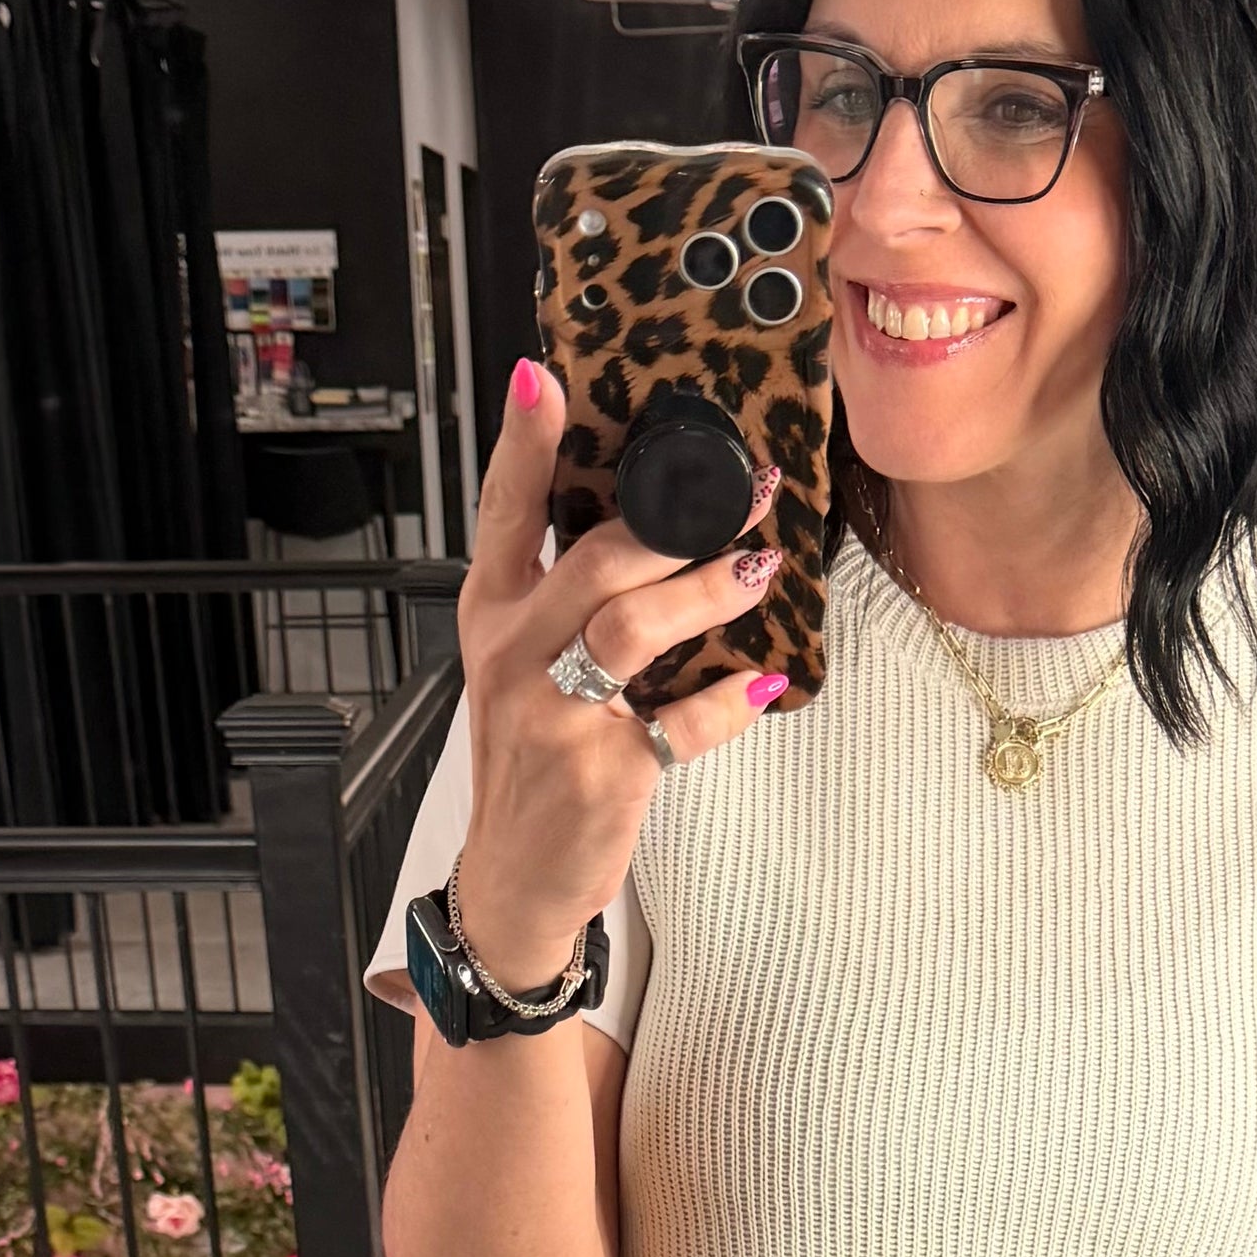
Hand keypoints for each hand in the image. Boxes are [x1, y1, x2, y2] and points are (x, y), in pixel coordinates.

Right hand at [452, 356, 787, 985]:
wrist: (515, 878)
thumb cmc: (534, 761)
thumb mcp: (525, 667)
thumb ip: (570, 597)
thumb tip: (660, 522)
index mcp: (494, 615)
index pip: (505, 513)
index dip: (524, 444)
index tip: (544, 378)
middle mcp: (515, 656)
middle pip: (597, 559)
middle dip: (681, 518)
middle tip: (749, 491)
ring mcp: (554, 716)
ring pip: (635, 625)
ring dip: (710, 591)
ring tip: (759, 569)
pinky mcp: (602, 772)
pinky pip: (683, 722)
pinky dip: (729, 702)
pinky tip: (762, 683)